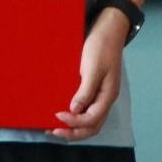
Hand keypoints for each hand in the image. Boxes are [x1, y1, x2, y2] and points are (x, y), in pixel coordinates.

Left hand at [52, 9, 126, 140]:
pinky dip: (74, 115)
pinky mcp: (93, 88)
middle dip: (73, 133)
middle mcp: (104, 99)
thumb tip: (75, 110)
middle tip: (53, 131)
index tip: (58, 114)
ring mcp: (100, 94)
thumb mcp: (93, 68)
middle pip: (92, 126)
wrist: (108, 28)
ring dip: (73, 127)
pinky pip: (85, 109)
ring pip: (89, 121)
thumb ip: (85, 91)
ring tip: (54, 127)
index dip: (74, 122)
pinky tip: (61, 112)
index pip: (91, 120)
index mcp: (108, 95)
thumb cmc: (101, 46)